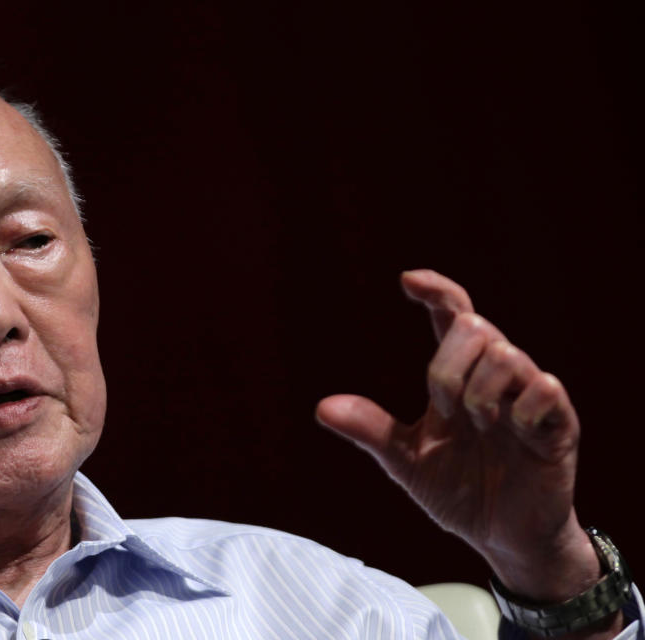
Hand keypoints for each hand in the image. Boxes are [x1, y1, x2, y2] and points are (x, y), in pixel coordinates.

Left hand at [316, 269, 601, 603]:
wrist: (499, 537)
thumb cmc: (457, 491)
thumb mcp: (407, 461)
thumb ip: (371, 430)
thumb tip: (322, 407)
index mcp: (460, 377)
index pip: (453, 313)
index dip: (436, 290)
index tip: (406, 281)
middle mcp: (495, 377)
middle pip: (474, 327)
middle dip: (446, 368)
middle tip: (444, 411)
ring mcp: (529, 397)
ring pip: (506, 352)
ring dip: (478, 390)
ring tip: (477, 425)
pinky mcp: (559, 424)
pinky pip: (546, 387)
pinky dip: (520, 406)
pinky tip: (511, 430)